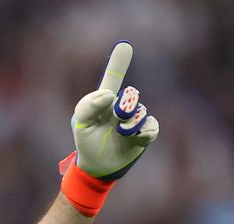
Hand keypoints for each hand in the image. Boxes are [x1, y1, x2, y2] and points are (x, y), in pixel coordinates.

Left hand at [70, 41, 158, 179]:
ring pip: (141, 113)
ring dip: (133, 121)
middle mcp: (121, 109)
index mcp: (105, 102)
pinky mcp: (143, 136)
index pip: (113, 79)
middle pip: (131, 95)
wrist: (96, 167)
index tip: (125, 46)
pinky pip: (152, 127)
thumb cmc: (86, 142)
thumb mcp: (81, 123)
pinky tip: (137, 137)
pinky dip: (146, 131)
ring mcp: (133, 122)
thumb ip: (89, 104)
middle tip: (119, 114)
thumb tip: (110, 94)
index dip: (119, 63)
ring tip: (122, 132)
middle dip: (127, 103)